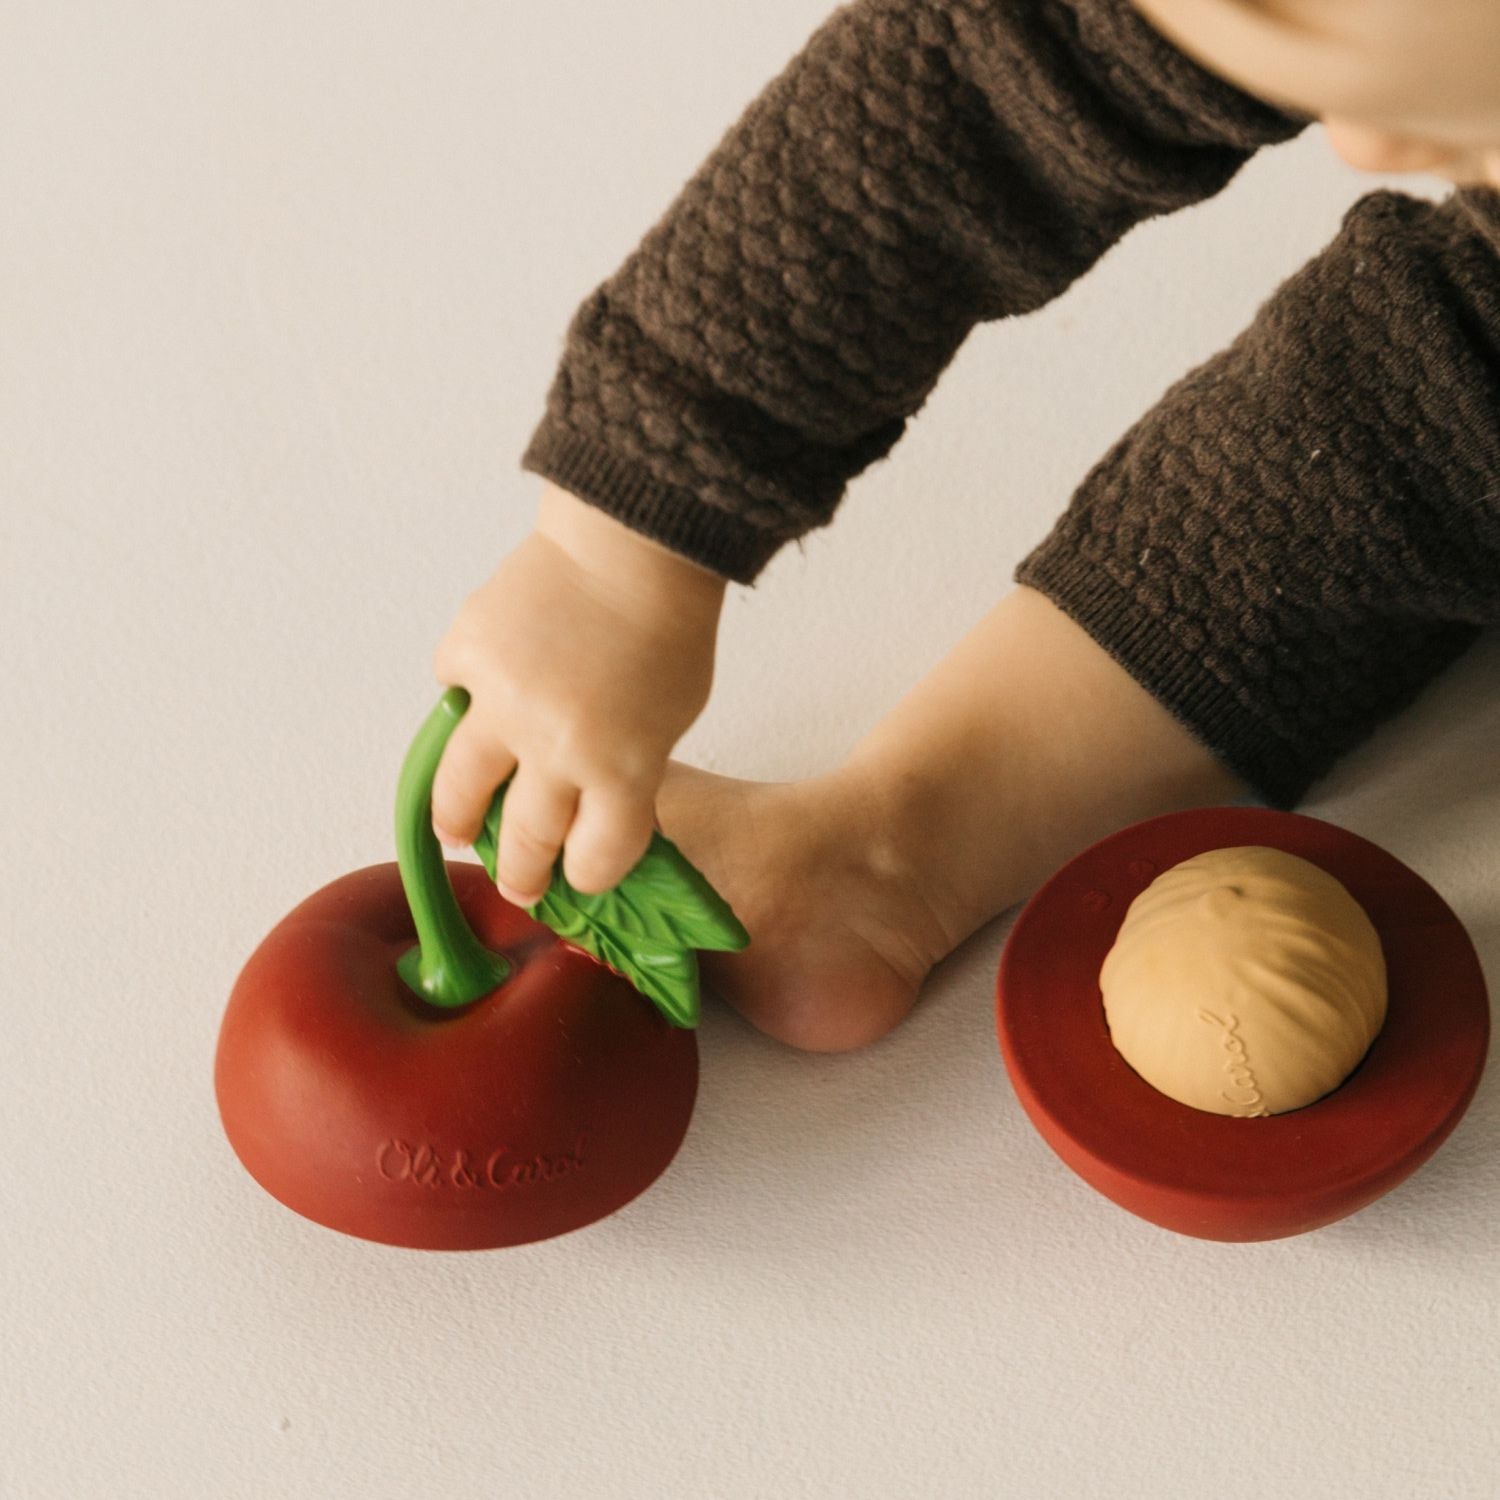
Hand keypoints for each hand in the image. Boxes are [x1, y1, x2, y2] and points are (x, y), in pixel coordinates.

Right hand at [429, 483, 726, 904]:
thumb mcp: (672, 719)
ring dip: (458, 819)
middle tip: (518, 883)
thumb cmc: (669, 629)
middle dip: (522, 875)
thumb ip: (630, 769)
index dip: (586, 875)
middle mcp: (556, 749)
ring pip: (460, 790)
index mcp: (623, 770)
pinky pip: (452, 693)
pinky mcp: (467, 657)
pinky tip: (481, 694)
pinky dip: (464, 696)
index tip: (578, 876)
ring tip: (458, 830)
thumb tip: (592, 808)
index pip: (596, 857)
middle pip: (526, 842)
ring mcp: (503, 704)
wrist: (632, 545)